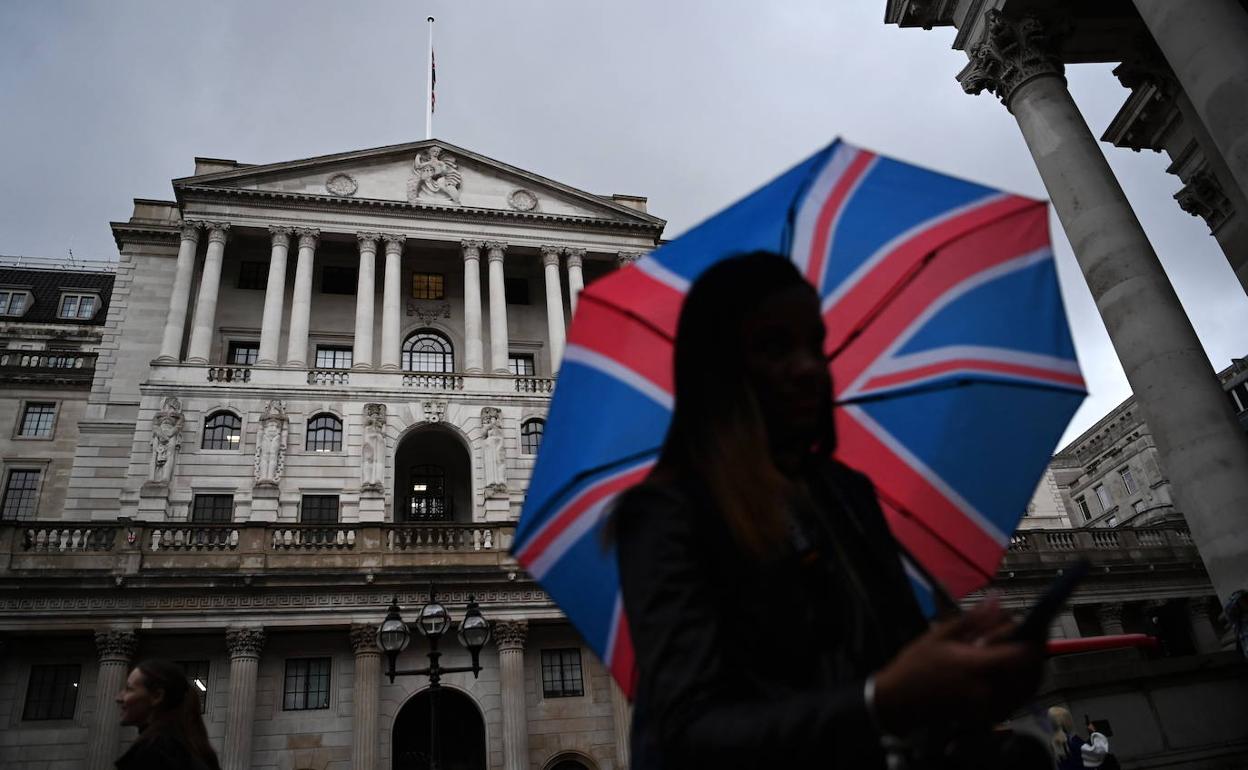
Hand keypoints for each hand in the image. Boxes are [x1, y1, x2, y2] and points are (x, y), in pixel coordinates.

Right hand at [872, 596, 1044, 734]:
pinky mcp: (990, 715)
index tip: (1034, 624)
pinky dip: (1024, 684)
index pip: (1021, 654)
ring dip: (1033, 668)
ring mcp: (990, 705)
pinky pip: (1018, 700)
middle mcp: (989, 689)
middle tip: (1031, 635)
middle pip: (1031, 672)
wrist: (901, 701)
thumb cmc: (917, 665)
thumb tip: (998, 599)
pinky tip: (1015, 671)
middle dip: (1036, 652)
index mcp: (976, 666)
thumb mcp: (940, 635)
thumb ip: (973, 619)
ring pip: (1028, 688)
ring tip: (1023, 651)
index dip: (1034, 638)